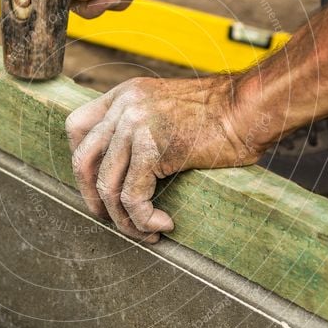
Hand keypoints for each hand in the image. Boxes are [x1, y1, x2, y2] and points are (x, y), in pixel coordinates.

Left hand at [65, 75, 264, 241]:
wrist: (250, 109)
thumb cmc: (222, 116)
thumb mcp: (168, 110)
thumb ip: (141, 128)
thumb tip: (126, 169)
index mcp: (125, 95)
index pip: (77, 127)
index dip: (81, 163)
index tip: (96, 187)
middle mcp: (125, 107)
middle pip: (83, 160)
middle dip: (93, 197)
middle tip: (113, 219)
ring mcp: (136, 125)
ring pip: (108, 186)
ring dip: (124, 219)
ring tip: (146, 232)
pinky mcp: (152, 148)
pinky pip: (133, 197)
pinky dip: (144, 220)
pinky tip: (163, 224)